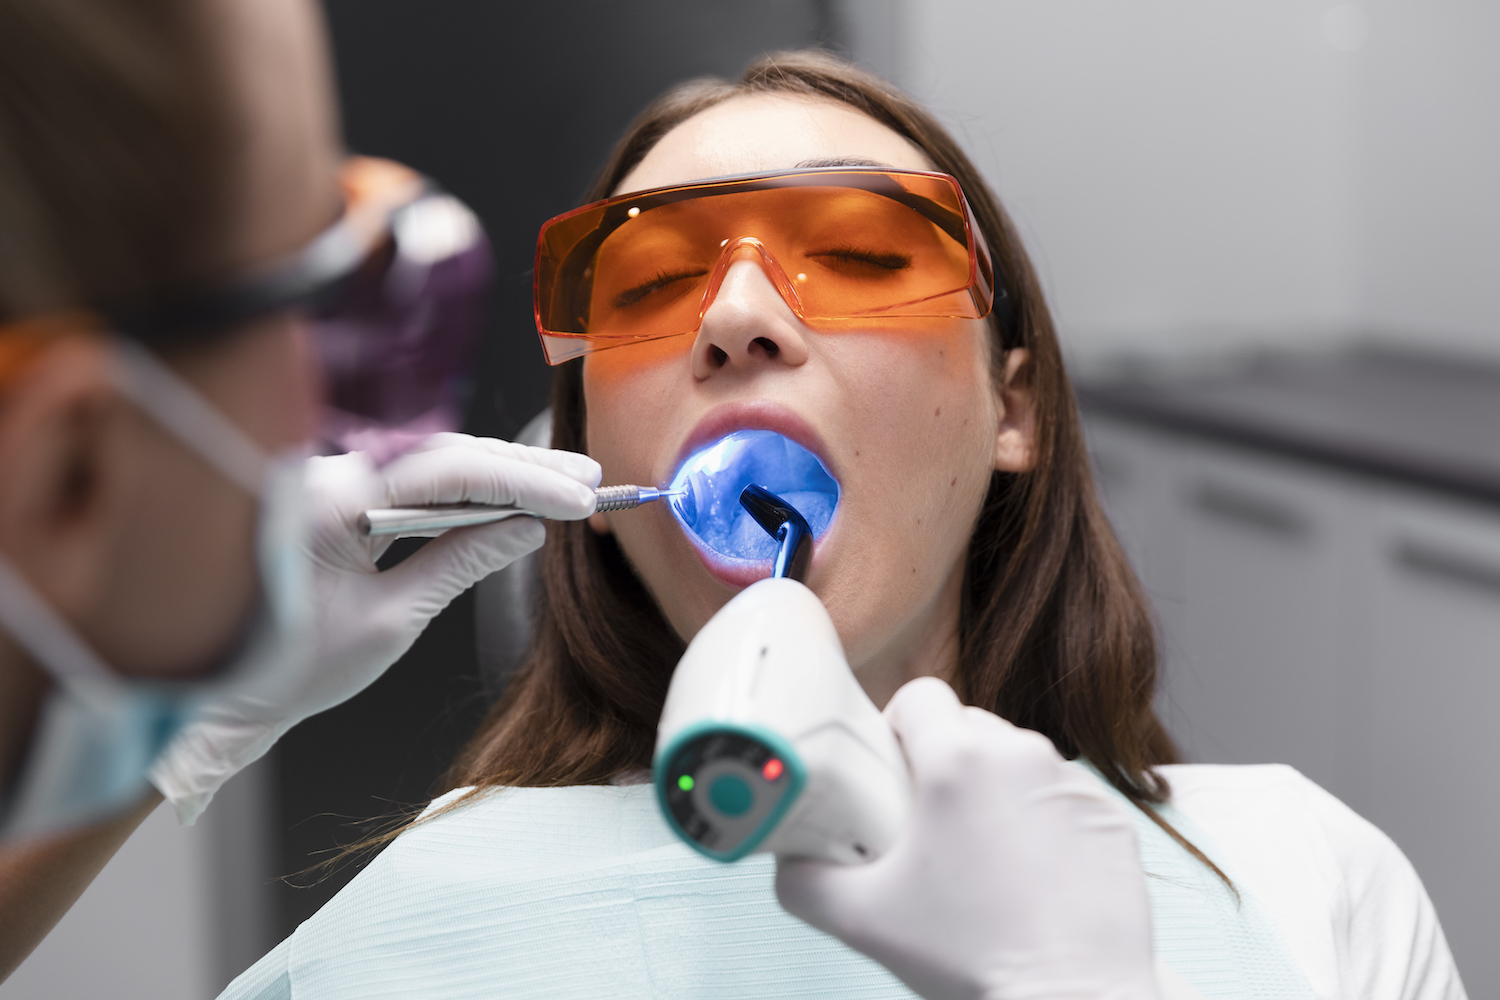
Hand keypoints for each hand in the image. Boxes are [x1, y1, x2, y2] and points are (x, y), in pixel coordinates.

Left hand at [150, 433, 599, 822]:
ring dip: (498, 477)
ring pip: (430, 462)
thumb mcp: (391, 622)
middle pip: (443, 454)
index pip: (448, 471)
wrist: (220, 695)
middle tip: (590, 484)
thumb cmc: (288, 667)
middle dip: (521, 470)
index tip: (580, 498)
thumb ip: (462, 563)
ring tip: (564, 489)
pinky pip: (407, 480)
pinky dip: (461, 492)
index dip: (524, 481)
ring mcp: (328, 480)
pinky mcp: (334, 494)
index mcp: (330, 499)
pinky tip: (506, 498)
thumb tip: (527, 528)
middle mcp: (326, 473)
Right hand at [775, 677, 1157, 999]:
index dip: (897, 727)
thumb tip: (785, 857)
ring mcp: (1074, 785)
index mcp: (957, 761)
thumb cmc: (969, 958)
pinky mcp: (1112, 817)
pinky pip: (1064, 798)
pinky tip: (1032, 875)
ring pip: (1020, 760)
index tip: (892, 771)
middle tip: (930, 824)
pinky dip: (1045, 822)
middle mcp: (1021, 755)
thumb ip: (802, 878)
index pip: (920, 696)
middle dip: (946, 761)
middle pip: (970, 726)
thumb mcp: (860, 920)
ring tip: (984, 855)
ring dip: (997, 789)